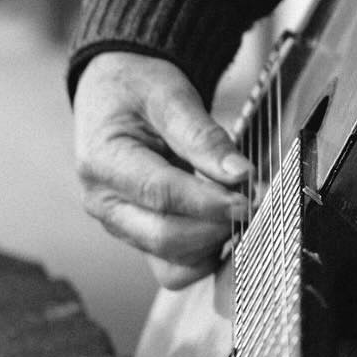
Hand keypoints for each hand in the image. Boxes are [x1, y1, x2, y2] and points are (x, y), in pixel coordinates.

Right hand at [73, 52, 250, 286]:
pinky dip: (205, 254)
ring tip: (239, 207)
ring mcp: (121, 226)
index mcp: (102, 162)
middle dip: (216, 225)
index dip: (210, 201)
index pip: (161, 194)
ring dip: (213, 243)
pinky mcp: (140, 238)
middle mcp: (105, 203)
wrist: (116, 93)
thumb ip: (204, 136)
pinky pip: (175, 267)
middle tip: (253, 201)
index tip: (249, 196)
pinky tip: (225, 224)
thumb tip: (240, 174)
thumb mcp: (170, 95)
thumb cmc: (137, 89)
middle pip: (165, 237)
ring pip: (172, 262)